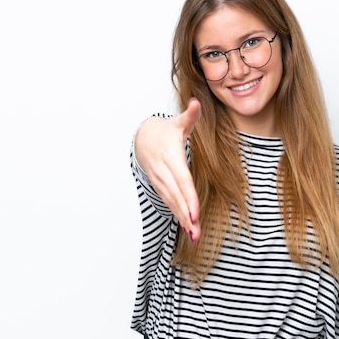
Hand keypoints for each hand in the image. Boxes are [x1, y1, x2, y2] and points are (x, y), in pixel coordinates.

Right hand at [134, 98, 201, 240]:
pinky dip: (178, 215)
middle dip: (186, 215)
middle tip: (196, 232)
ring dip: (182, 219)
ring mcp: (160, 180)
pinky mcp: (160, 186)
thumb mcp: (178, 123)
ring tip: (194, 235)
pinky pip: (170, 202)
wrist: (142, 138)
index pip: (182, 180)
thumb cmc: (165, 131)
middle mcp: (164, 171)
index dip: (188, 197)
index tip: (195, 213)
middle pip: (177, 196)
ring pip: (172, 202)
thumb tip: (195, 103)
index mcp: (171, 156)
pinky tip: (188, 228)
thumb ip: (190, 116)